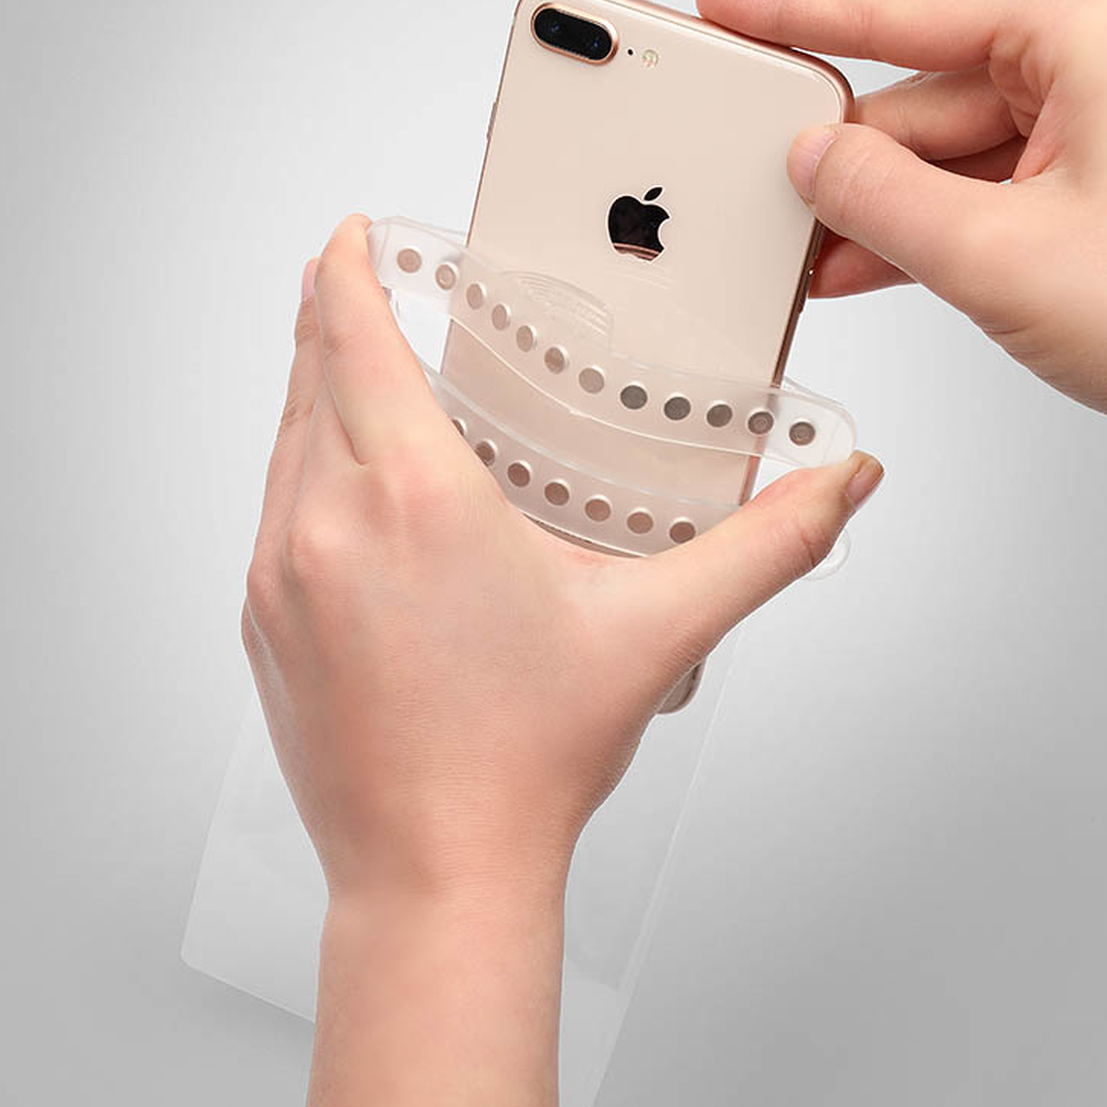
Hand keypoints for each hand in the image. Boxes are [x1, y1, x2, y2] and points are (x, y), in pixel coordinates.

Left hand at [241, 215, 881, 1106]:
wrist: (434, 876)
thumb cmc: (528, 762)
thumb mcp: (657, 634)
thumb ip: (765, 546)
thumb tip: (845, 484)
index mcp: (413, 500)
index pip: (351, 334)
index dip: (345, 264)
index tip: (356, 229)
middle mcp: (326, 522)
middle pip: (309, 373)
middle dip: (336, 315)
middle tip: (379, 288)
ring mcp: (279, 573)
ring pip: (284, 438)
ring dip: (321, 392)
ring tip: (374, 380)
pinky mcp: (261, 619)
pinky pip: (275, 505)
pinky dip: (307, 467)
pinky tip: (359, 494)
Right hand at [698, 0, 1106, 429]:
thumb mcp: (999, 256)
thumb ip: (882, 201)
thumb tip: (813, 161)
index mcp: (1082, 32)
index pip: (901, 14)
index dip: (797, 14)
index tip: (733, 8)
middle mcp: (1094, 60)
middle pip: (920, 98)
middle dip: (841, 162)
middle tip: (765, 198)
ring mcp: (1098, 122)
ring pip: (946, 155)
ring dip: (877, 214)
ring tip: (809, 257)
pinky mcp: (1097, 179)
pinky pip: (981, 190)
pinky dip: (924, 233)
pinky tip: (865, 264)